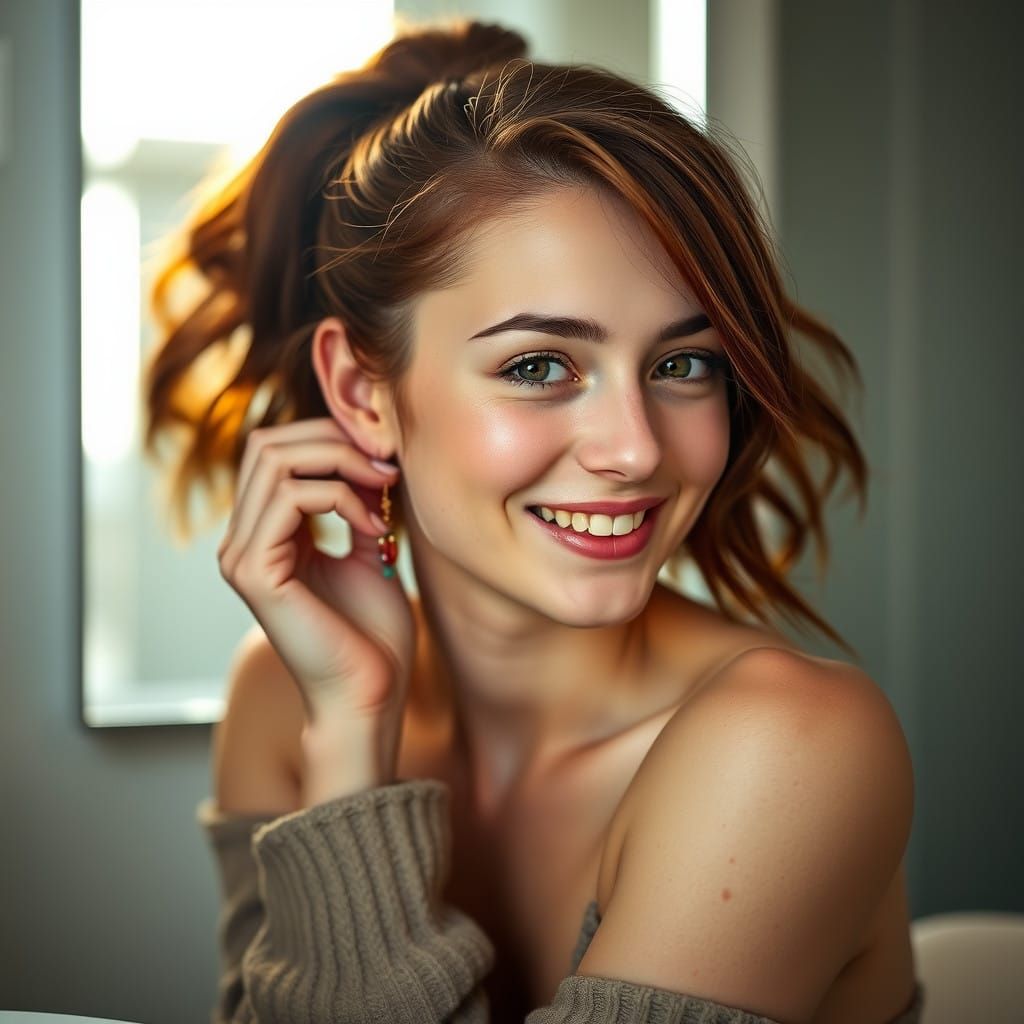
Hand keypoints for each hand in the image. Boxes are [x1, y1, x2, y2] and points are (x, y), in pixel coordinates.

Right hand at [216, 417, 413, 744]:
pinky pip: (289, 498)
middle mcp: (241, 541)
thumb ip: (357, 502)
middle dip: (334, 440)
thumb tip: (366, 452)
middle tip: (388, 466)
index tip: (387, 458)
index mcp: (263, 535)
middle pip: (268, 444)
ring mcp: (240, 556)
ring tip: (386, 491)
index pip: (276, 451)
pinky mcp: (253, 572)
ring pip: (274, 460)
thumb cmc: (374, 635)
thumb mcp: (367, 550)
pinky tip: (374, 527)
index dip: (331, 439)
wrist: (370, 695)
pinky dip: (340, 497)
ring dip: (341, 463)